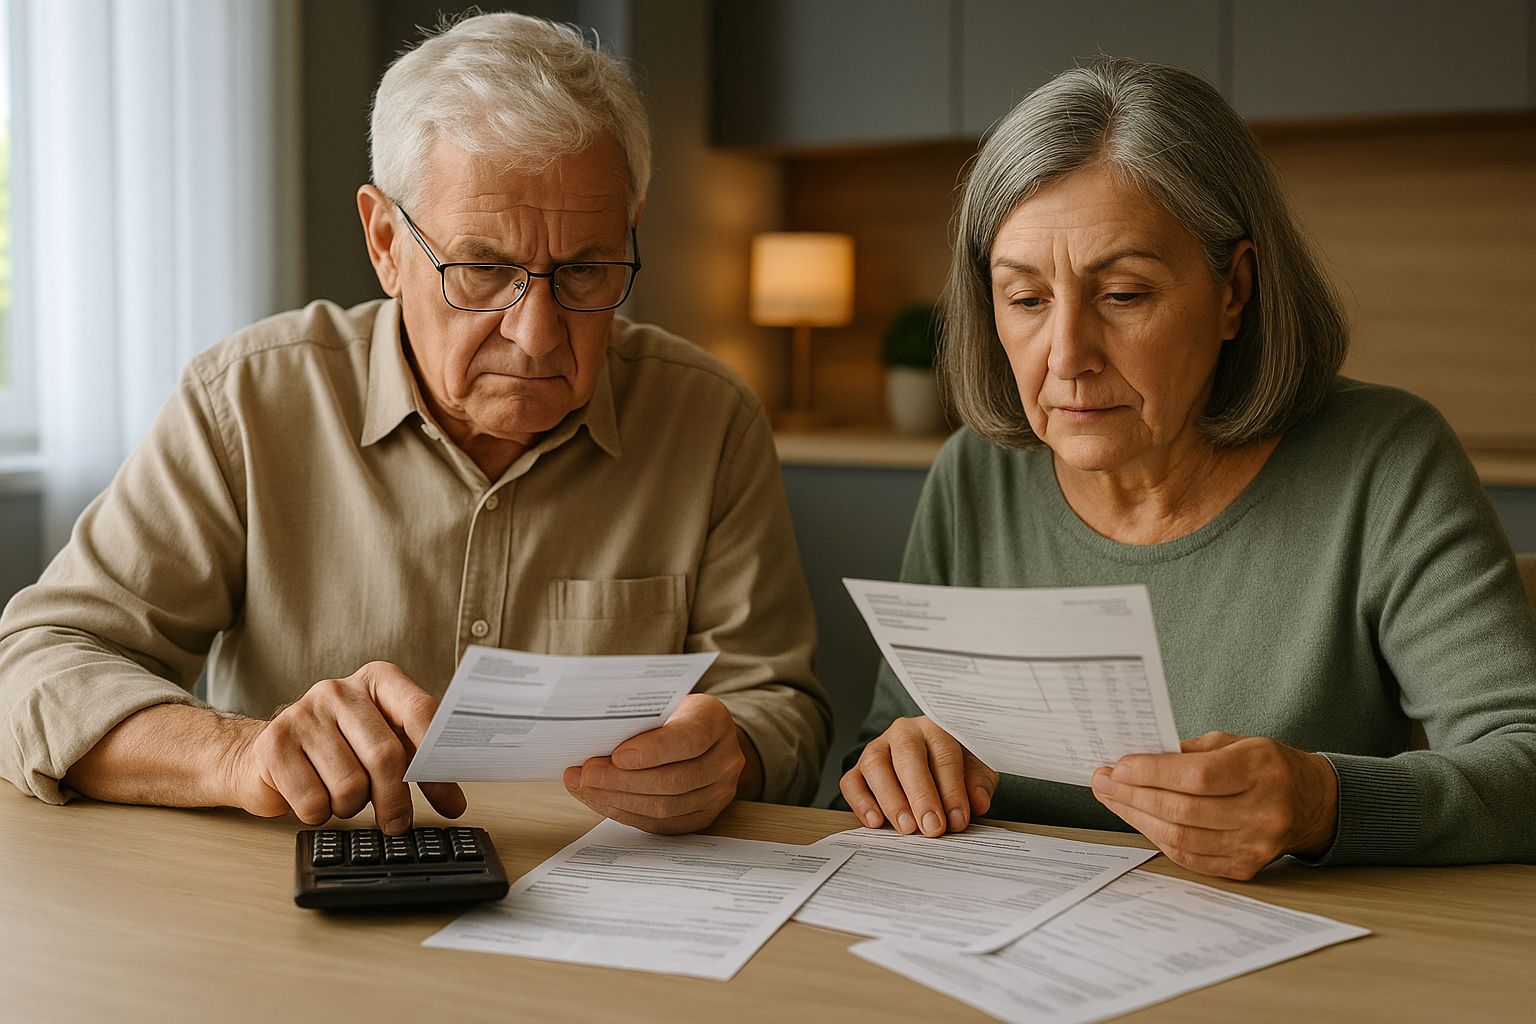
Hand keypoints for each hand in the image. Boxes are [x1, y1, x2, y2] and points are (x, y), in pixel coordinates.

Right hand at [221, 661, 465, 833]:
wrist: (265, 754)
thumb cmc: (337, 749)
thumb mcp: (382, 742)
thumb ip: (419, 763)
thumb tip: (455, 802)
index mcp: (378, 680)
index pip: (420, 712)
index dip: (436, 763)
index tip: (450, 800)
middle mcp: (340, 690)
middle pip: (385, 756)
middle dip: (395, 801)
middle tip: (397, 825)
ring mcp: (303, 713)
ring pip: (349, 785)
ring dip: (351, 807)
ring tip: (342, 798)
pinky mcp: (274, 744)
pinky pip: (313, 800)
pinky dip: (320, 814)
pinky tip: (315, 800)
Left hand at [563, 694, 750, 833]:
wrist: (704, 738)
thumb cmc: (674, 715)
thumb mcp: (663, 703)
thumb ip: (639, 718)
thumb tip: (592, 738)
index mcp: (715, 721)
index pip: (688, 739)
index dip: (652, 751)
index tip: (616, 755)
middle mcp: (726, 759)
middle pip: (674, 780)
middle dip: (623, 780)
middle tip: (587, 774)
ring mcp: (719, 792)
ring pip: (666, 807)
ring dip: (619, 800)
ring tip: (585, 788)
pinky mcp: (703, 816)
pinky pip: (662, 824)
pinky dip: (626, 814)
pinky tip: (601, 800)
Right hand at [840, 716, 998, 836]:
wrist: (931, 761)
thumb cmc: (955, 766)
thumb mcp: (976, 771)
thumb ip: (979, 784)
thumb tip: (978, 802)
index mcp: (936, 727)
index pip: (944, 754)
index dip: (952, 789)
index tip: (958, 820)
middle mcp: (904, 733)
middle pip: (908, 758)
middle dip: (921, 796)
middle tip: (932, 828)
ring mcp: (877, 748)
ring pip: (876, 766)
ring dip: (891, 800)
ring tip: (907, 828)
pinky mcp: (858, 769)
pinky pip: (851, 782)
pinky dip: (860, 802)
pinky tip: (875, 822)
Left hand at [1090, 731, 1338, 879]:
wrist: (1311, 803)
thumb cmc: (1265, 765)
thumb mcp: (1233, 743)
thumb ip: (1187, 752)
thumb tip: (1133, 761)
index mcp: (1262, 769)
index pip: (1198, 777)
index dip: (1152, 773)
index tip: (1118, 766)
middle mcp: (1264, 810)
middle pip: (1184, 810)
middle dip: (1133, 795)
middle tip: (1102, 782)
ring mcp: (1257, 845)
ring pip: (1181, 837)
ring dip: (1138, 817)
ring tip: (1113, 799)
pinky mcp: (1246, 867)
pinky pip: (1190, 857)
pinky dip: (1158, 838)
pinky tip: (1139, 819)